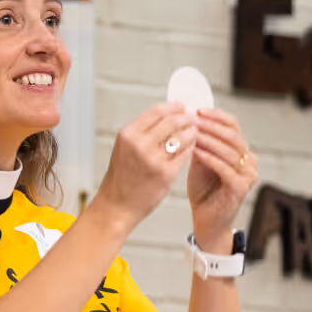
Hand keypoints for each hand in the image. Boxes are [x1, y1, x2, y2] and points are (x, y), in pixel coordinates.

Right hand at [94, 102, 195, 228]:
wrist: (117, 205)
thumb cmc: (123, 176)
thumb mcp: (126, 147)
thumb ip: (144, 131)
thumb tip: (168, 114)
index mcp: (128, 134)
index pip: (157, 111)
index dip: (173, 106)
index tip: (182, 106)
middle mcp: (140, 144)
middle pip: (172, 121)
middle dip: (187, 118)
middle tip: (193, 120)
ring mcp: (153, 159)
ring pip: (182, 137)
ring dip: (192, 133)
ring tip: (194, 134)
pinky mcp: (165, 173)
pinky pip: (185, 154)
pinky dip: (190, 149)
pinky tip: (190, 149)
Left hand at [188, 109, 255, 250]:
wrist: (206, 220)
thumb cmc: (203, 190)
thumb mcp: (200, 160)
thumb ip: (199, 142)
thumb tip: (187, 118)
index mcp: (241, 151)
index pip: (233, 125)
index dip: (216, 116)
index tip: (198, 110)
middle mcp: (249, 161)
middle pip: (233, 135)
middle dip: (211, 126)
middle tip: (193, 120)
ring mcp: (248, 175)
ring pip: (229, 150)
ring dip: (209, 140)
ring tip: (191, 134)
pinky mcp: (241, 188)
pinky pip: (225, 168)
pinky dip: (209, 158)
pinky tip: (195, 151)